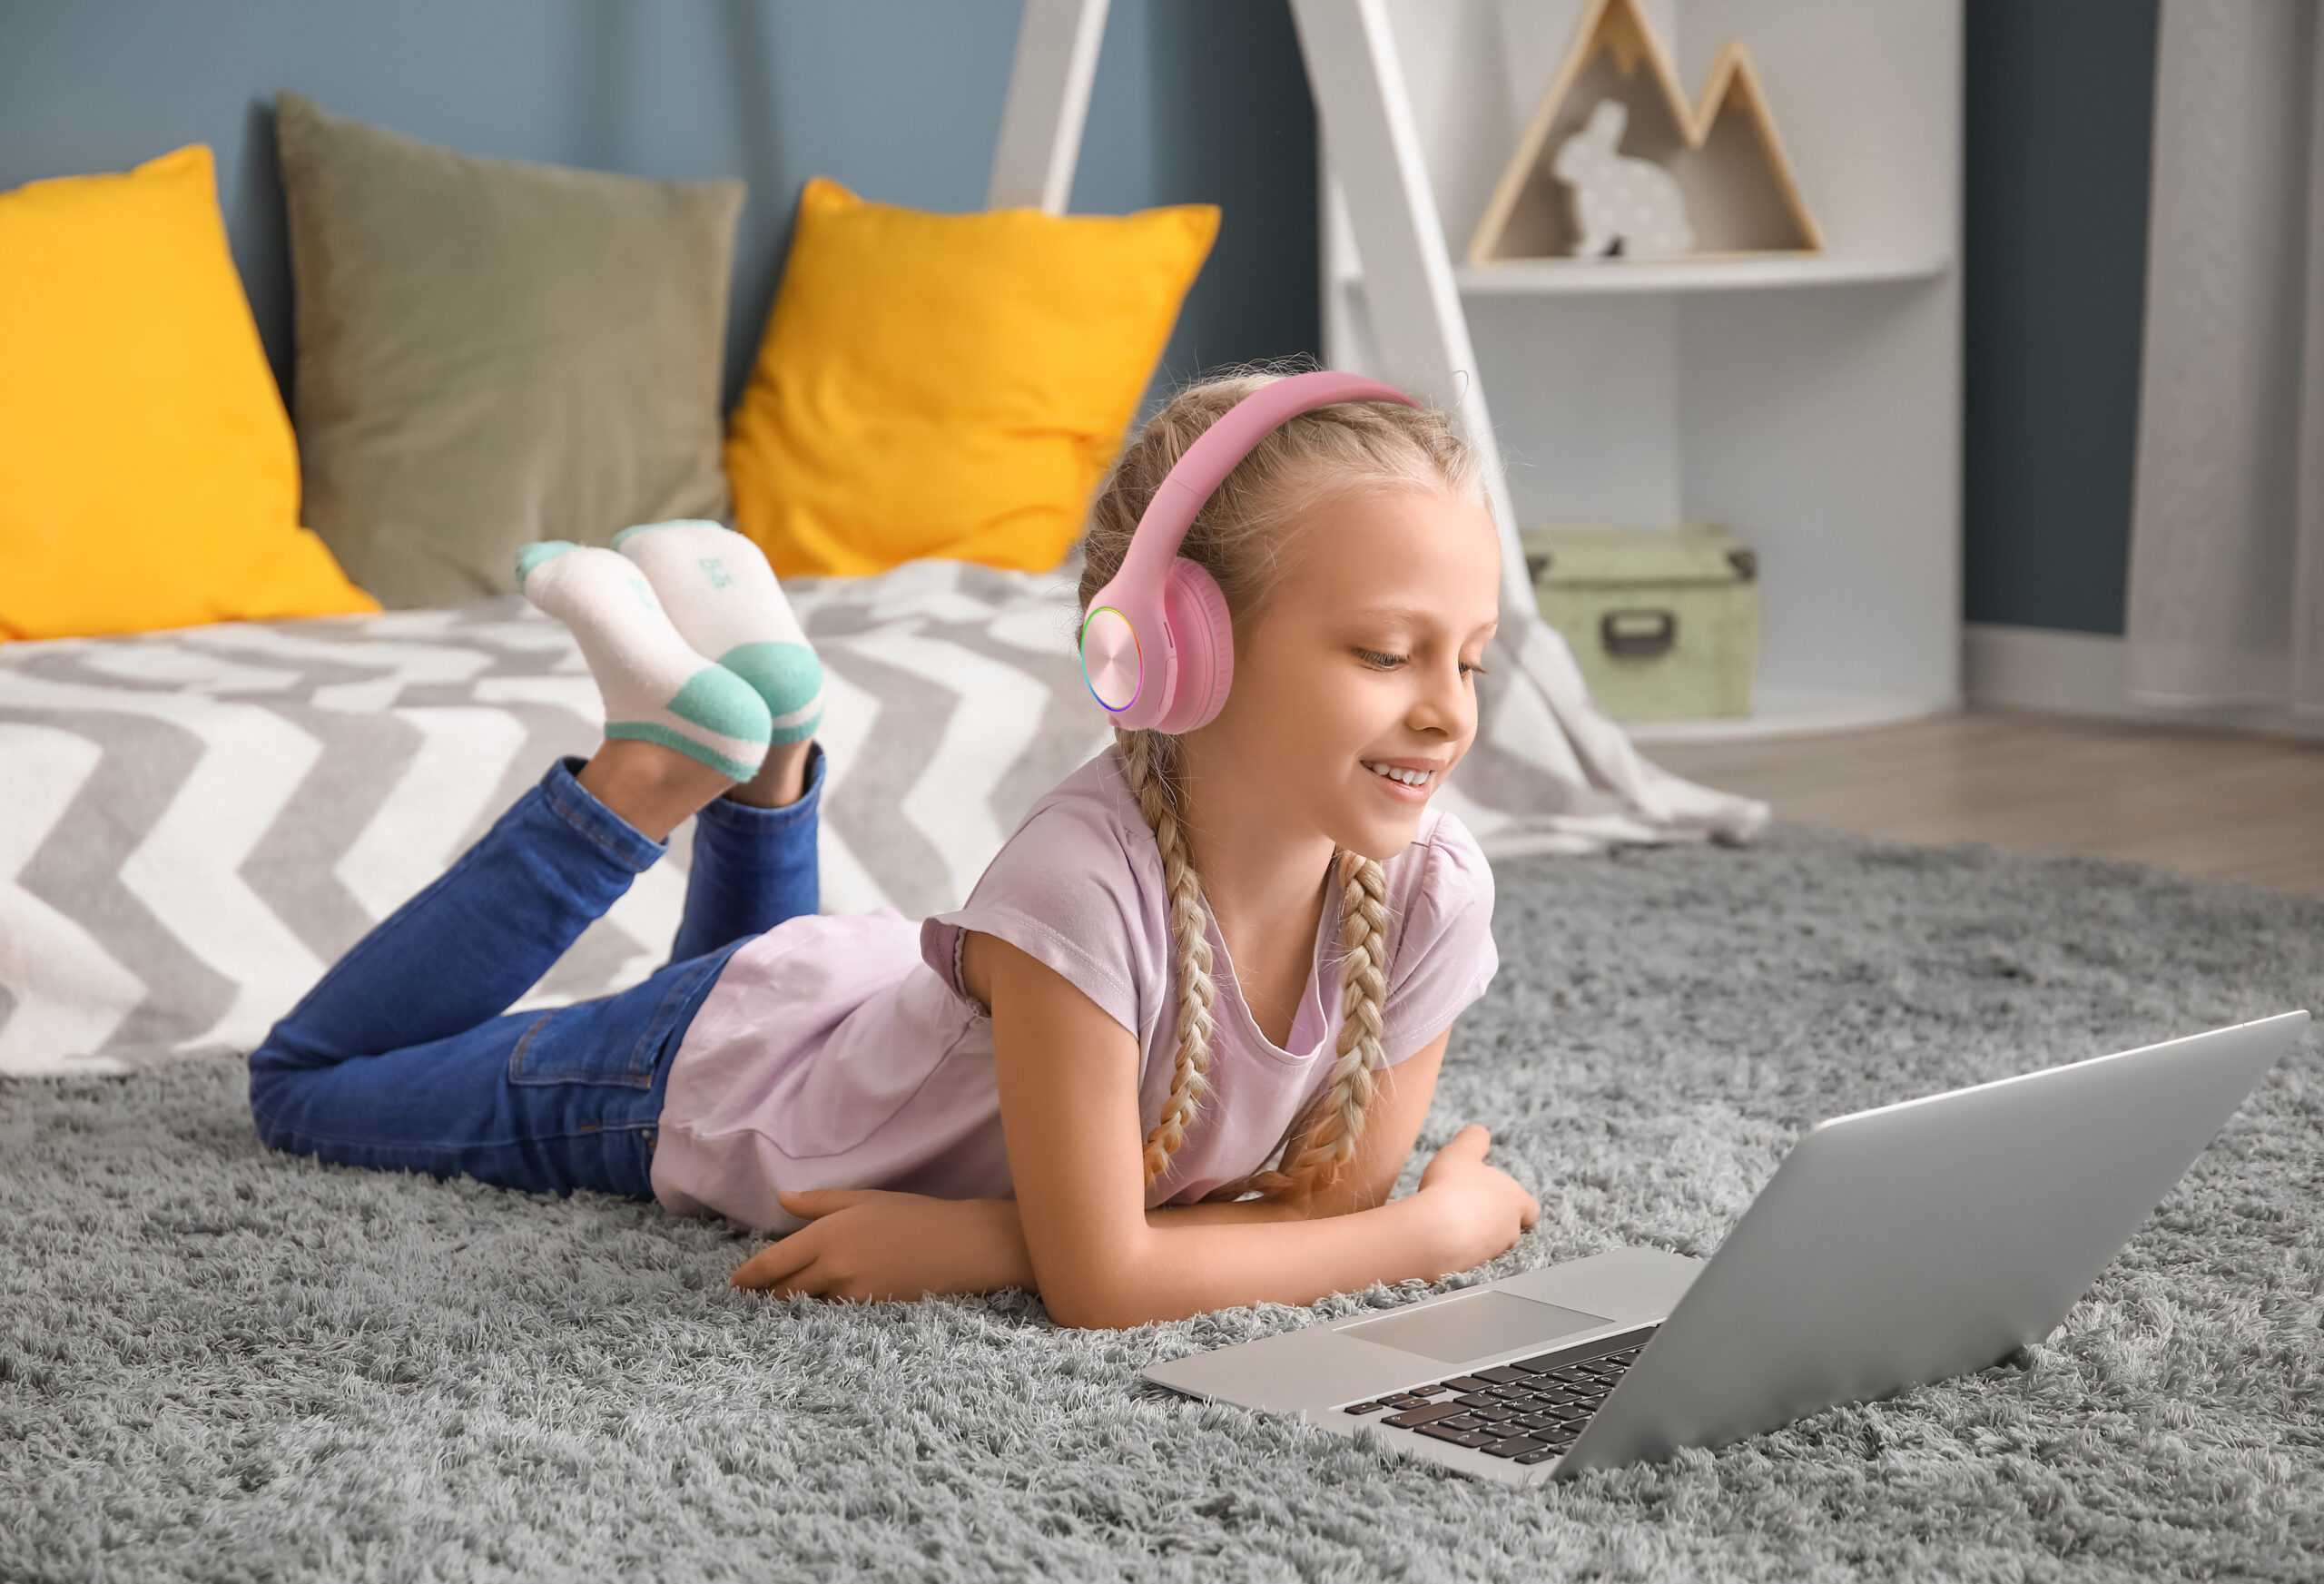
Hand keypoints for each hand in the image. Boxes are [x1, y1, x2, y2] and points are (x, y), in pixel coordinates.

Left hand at [730, 1190, 1035, 1301]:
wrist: (962, 1245)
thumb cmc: (914, 1216)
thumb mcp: (864, 1200)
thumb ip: (819, 1203)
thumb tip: (783, 1200)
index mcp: (827, 1234)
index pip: (772, 1264)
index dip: (748, 1278)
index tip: (734, 1285)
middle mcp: (833, 1266)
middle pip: (783, 1292)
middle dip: (766, 1296)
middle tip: (754, 1299)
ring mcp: (851, 1293)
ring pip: (806, 1307)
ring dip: (793, 1307)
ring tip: (782, 1308)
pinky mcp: (869, 1312)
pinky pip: (833, 1317)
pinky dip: (821, 1314)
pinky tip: (819, 1313)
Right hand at [1415, 1125, 1539, 1270]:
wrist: (1434, 1231)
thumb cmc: (1451, 1188)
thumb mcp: (1461, 1152)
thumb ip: (1473, 1140)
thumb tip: (1480, 1132)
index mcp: (1515, 1199)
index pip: (1529, 1207)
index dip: (1518, 1203)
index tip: (1501, 1199)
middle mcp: (1510, 1228)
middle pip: (1510, 1227)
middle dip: (1493, 1220)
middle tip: (1469, 1208)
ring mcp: (1493, 1252)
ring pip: (1491, 1244)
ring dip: (1476, 1236)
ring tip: (1450, 1223)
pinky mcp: (1474, 1269)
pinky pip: (1470, 1258)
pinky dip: (1461, 1251)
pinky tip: (1441, 1240)